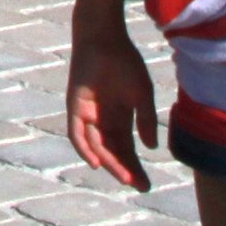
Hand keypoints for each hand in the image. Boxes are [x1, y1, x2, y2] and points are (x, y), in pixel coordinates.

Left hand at [66, 16, 158, 188]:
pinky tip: (95, 163)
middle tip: (138, 186)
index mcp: (121, 118)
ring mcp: (88, 115)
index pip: (127, 150)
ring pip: (97, 147)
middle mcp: (103, 121)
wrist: (104, 40)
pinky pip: (77, 134)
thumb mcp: (141, 94)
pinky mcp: (75, 108)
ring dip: (110, 163)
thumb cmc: (125, 62)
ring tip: (125, 177)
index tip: (147, 186)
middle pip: (113, 153)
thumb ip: (145, 120)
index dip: (136, 167)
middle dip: (125, 170)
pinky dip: (84, 149)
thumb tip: (150, 147)